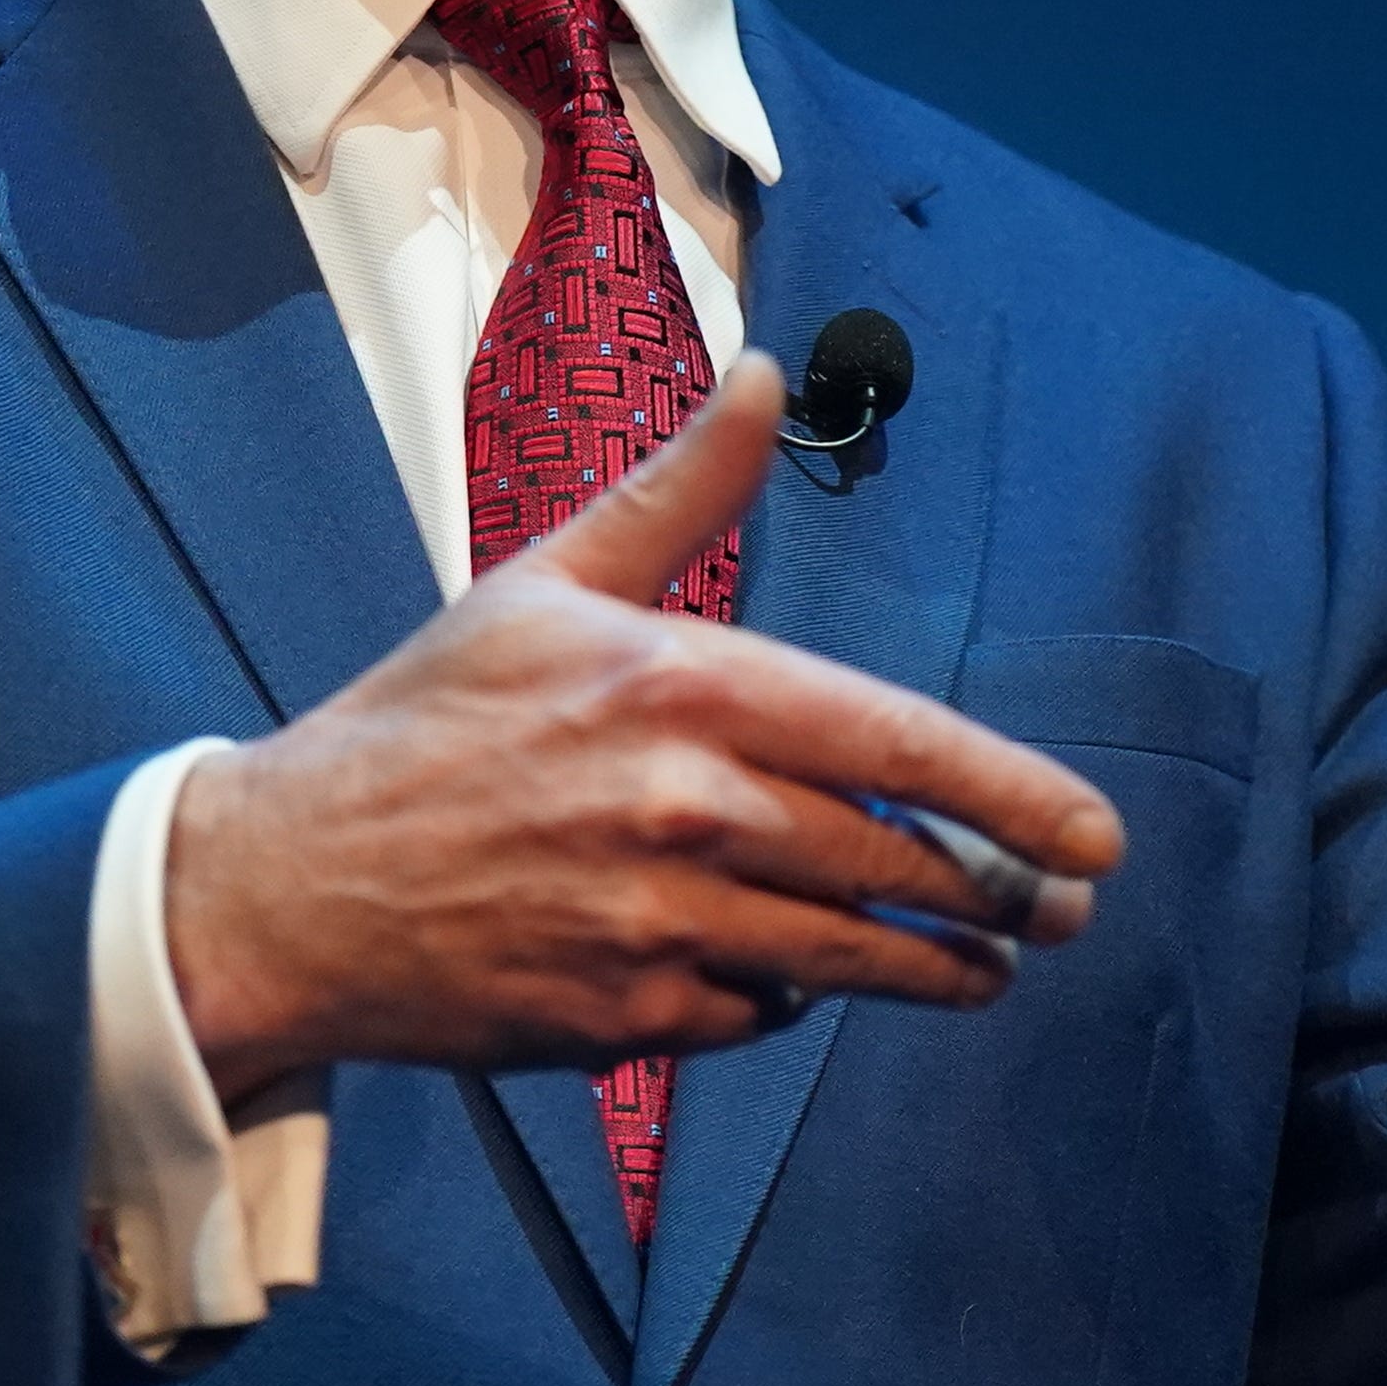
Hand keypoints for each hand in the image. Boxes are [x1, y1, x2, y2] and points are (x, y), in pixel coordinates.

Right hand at [165, 357, 1126, 1098]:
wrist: (288, 881)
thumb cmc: (421, 722)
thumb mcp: (548, 583)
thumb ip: (681, 490)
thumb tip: (768, 372)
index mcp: (679, 684)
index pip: (895, 743)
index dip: (1013, 793)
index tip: (1098, 832)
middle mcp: (684, 805)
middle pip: (896, 862)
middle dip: (1002, 892)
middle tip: (1067, 907)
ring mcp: (659, 919)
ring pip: (850, 954)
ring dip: (939, 967)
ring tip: (991, 967)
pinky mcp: (627, 1013)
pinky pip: (759, 1012)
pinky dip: (790, 999)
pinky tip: (802, 978)